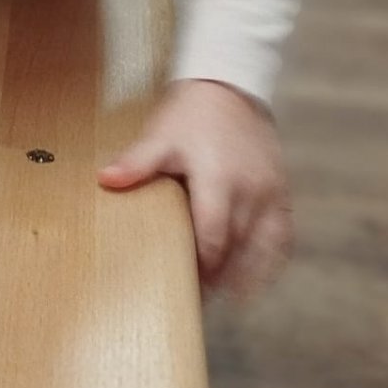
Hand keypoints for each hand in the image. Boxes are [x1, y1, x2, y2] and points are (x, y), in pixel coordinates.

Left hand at [98, 78, 292, 298]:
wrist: (231, 87)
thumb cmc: (191, 114)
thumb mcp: (161, 136)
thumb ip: (137, 163)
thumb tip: (105, 180)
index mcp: (219, 180)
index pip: (213, 238)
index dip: (201, 269)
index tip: (185, 288)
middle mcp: (250, 191)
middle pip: (238, 249)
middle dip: (219, 277)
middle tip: (199, 301)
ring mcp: (270, 193)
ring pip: (265, 249)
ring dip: (247, 276)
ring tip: (227, 298)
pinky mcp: (281, 192)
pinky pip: (282, 237)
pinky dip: (270, 261)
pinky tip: (255, 278)